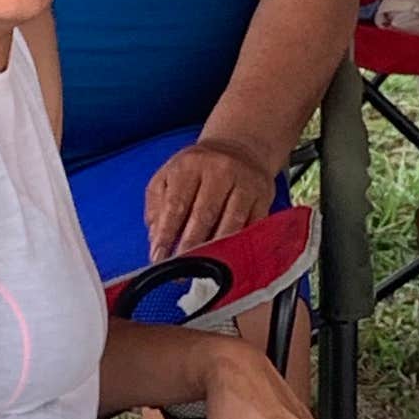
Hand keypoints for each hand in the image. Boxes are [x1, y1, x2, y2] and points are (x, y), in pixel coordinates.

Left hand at [140, 132, 275, 263]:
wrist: (239, 148)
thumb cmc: (199, 168)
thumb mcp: (170, 176)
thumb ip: (158, 206)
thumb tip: (156, 239)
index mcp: (190, 166)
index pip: (176, 205)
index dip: (166, 234)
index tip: (158, 257)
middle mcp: (219, 171)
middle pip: (204, 215)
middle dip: (190, 247)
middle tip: (179, 270)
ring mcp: (244, 184)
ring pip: (231, 224)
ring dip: (216, 251)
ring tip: (202, 270)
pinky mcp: (263, 198)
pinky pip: (252, 227)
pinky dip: (240, 246)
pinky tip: (229, 259)